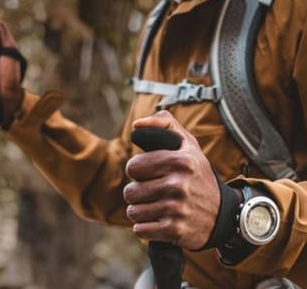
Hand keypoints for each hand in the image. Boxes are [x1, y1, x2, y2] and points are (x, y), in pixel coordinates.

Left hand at [124, 111, 219, 249]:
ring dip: (141, 211)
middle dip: (138, 193)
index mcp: (180, 161)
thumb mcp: (188, 144)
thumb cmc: (197, 175)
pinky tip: (160, 222)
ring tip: (158, 207)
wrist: (224, 214)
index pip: (133, 166)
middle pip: (130, 191)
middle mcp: (178, 184)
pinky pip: (140, 230)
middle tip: (155, 193)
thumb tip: (136, 125)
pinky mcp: (174, 230)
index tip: (150, 174)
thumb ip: (164, 125)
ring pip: (133, 212)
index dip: (138, 171)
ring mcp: (176, 209)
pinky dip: (146, 228)